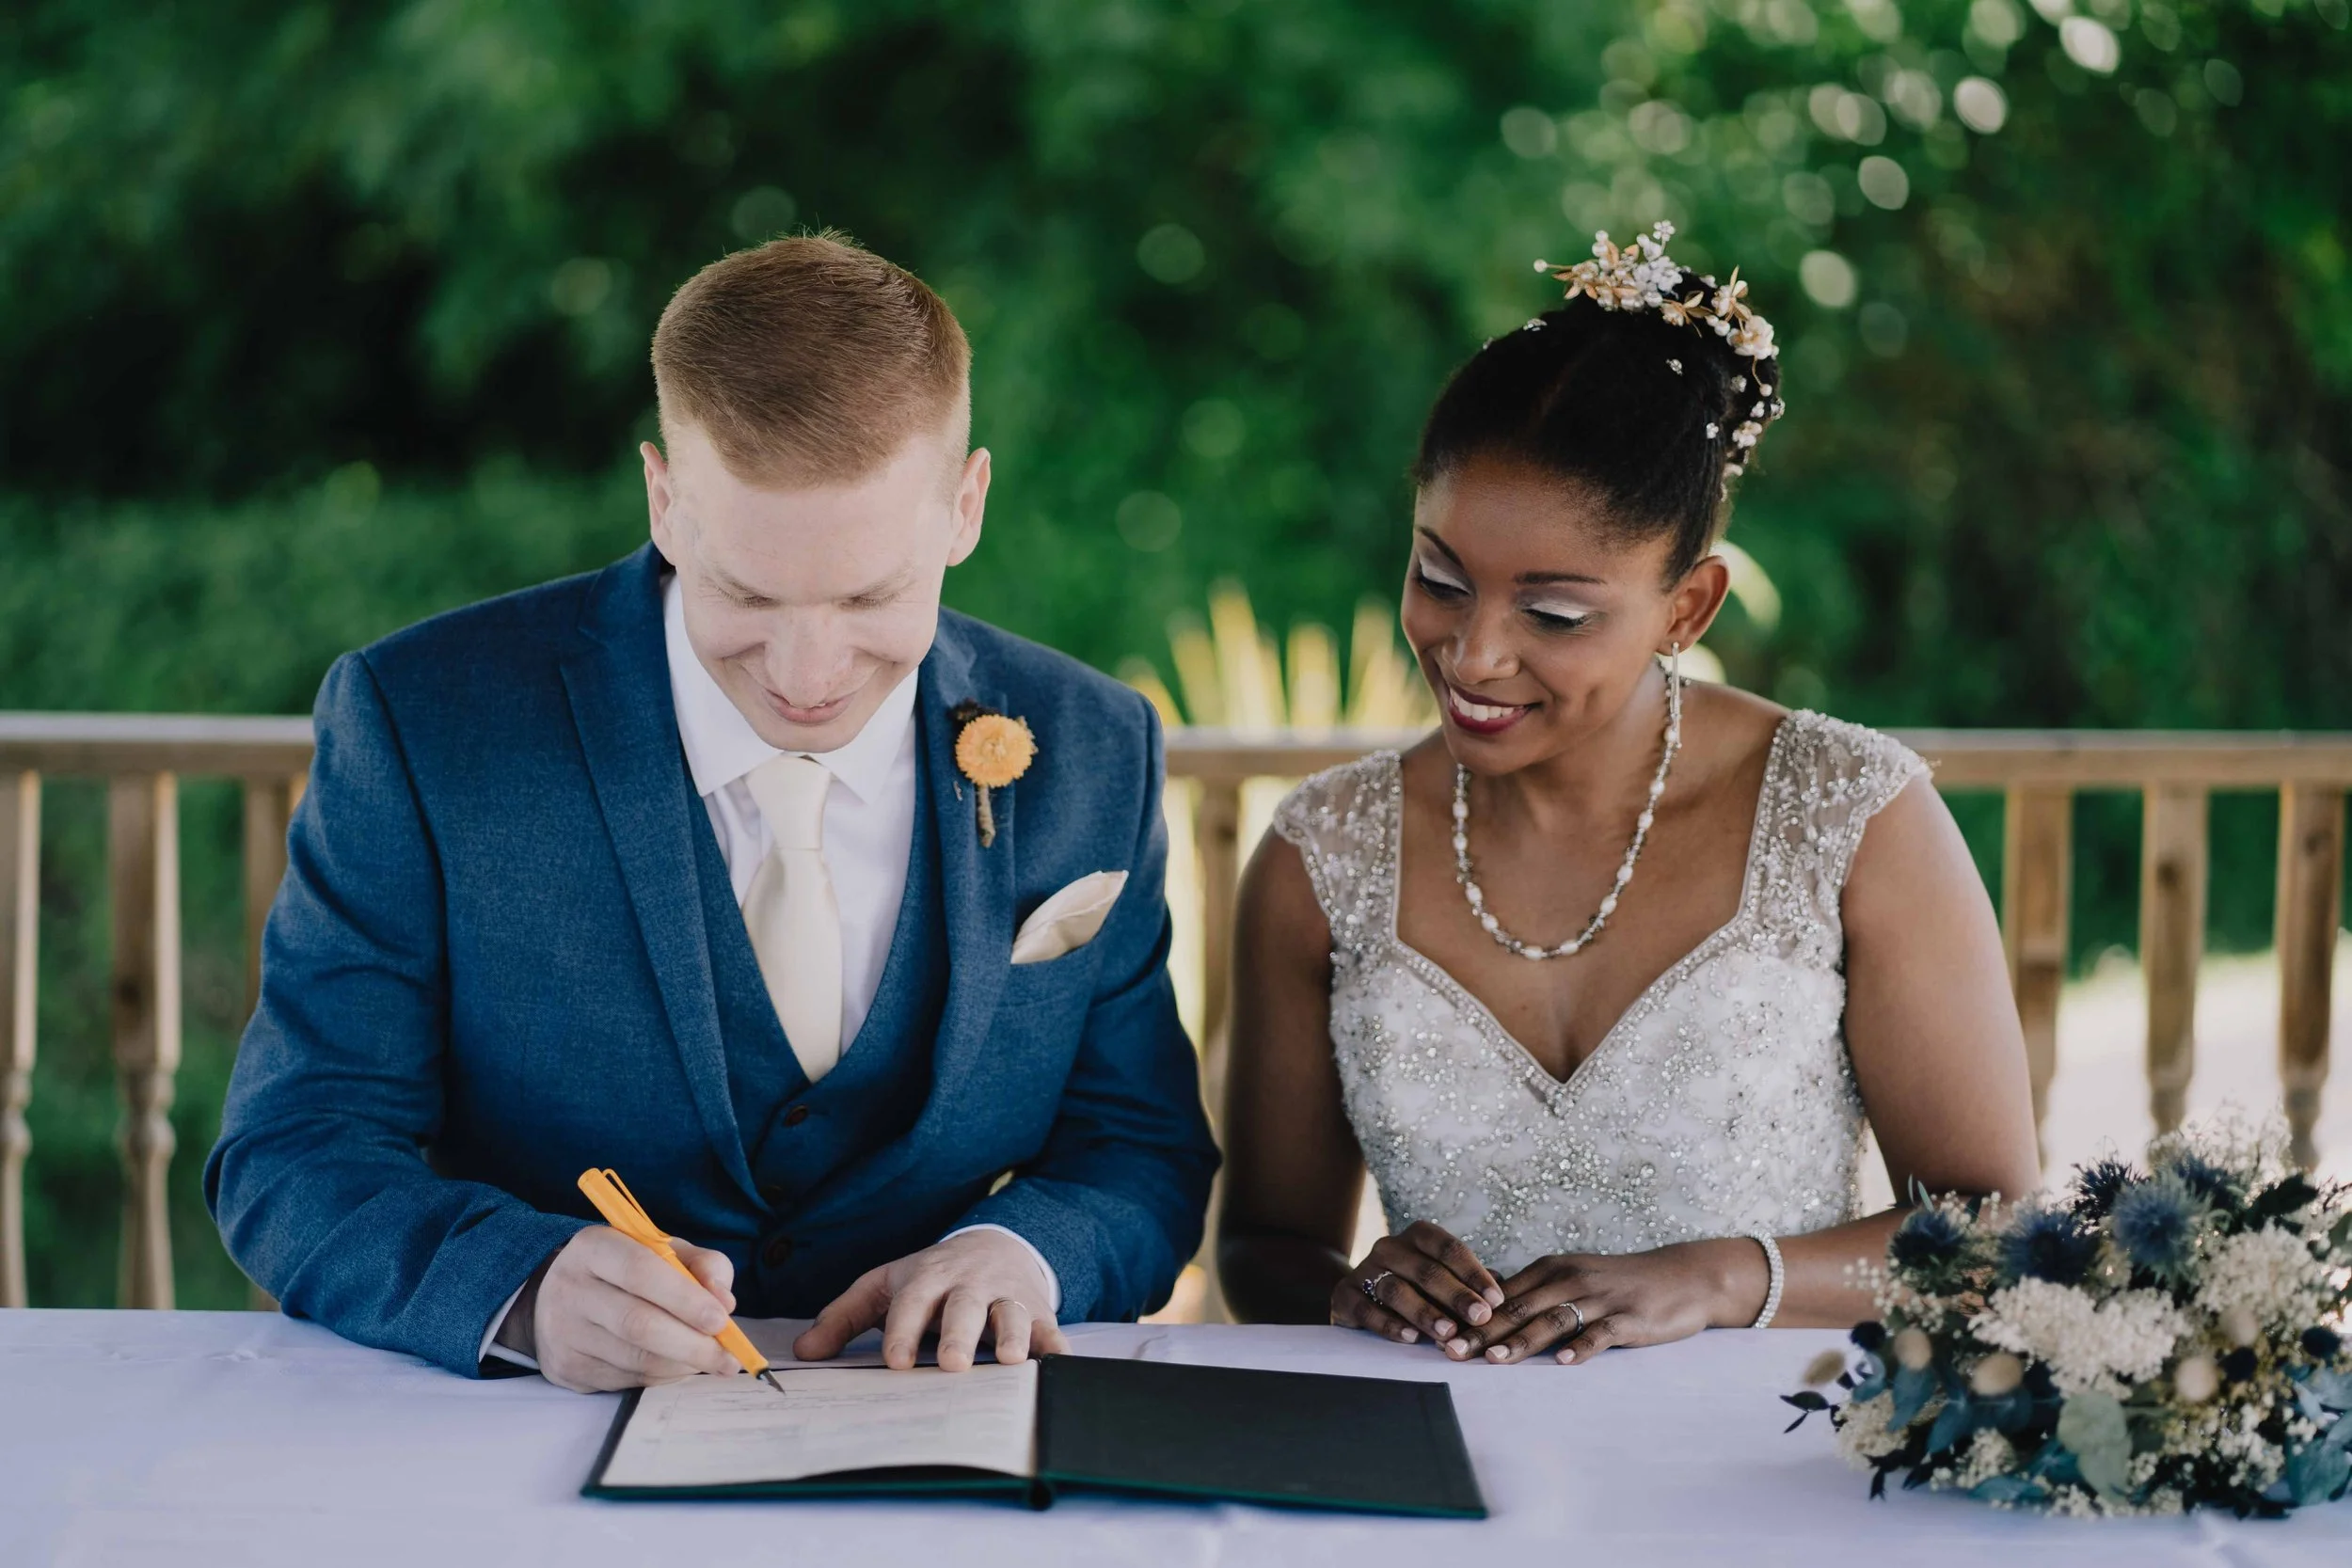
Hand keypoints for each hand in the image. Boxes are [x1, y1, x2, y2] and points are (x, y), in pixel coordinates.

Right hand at [518, 1227, 742, 1392]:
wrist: (559, 1296)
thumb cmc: (626, 1270)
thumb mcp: (664, 1250)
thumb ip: (703, 1265)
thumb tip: (725, 1303)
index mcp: (594, 1247)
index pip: (640, 1272)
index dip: (685, 1299)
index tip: (721, 1320)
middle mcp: (571, 1288)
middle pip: (637, 1324)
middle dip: (692, 1345)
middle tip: (728, 1358)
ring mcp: (563, 1333)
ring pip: (635, 1359)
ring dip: (682, 1365)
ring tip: (709, 1360)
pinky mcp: (566, 1369)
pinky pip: (626, 1380)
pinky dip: (663, 1377)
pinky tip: (677, 1365)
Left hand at [792, 1230, 1068, 1371]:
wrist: (993, 1245)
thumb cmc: (929, 1278)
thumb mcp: (884, 1287)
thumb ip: (842, 1319)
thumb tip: (803, 1353)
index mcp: (927, 1279)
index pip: (912, 1303)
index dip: (904, 1331)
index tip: (895, 1362)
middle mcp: (968, 1285)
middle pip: (964, 1306)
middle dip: (959, 1333)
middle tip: (951, 1363)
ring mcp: (1006, 1295)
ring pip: (1010, 1312)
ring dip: (1011, 1333)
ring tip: (1008, 1359)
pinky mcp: (1037, 1310)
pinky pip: (1048, 1326)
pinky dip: (1055, 1345)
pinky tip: (1057, 1360)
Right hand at [1329, 1222, 1506, 1356]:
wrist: (1361, 1293)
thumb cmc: (1416, 1288)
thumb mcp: (1442, 1280)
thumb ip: (1469, 1285)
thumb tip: (1505, 1294)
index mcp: (1417, 1236)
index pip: (1448, 1248)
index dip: (1474, 1273)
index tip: (1496, 1299)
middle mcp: (1389, 1247)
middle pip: (1426, 1269)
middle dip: (1457, 1295)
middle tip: (1480, 1318)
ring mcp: (1364, 1269)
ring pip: (1396, 1289)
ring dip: (1425, 1312)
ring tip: (1448, 1333)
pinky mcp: (1345, 1295)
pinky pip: (1365, 1308)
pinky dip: (1388, 1324)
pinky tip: (1409, 1338)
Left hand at [1455, 1238, 1769, 1364]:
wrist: (1682, 1277)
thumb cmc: (1619, 1283)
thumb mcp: (1572, 1278)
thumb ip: (1534, 1294)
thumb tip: (1486, 1310)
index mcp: (1551, 1270)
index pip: (1500, 1294)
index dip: (1468, 1316)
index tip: (1437, 1334)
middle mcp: (1570, 1279)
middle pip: (1518, 1307)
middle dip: (1482, 1331)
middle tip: (1451, 1351)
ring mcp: (1600, 1298)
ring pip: (1553, 1319)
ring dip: (1522, 1340)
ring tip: (1494, 1360)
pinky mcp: (1629, 1318)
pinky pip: (1601, 1333)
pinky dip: (1582, 1347)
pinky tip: (1564, 1362)